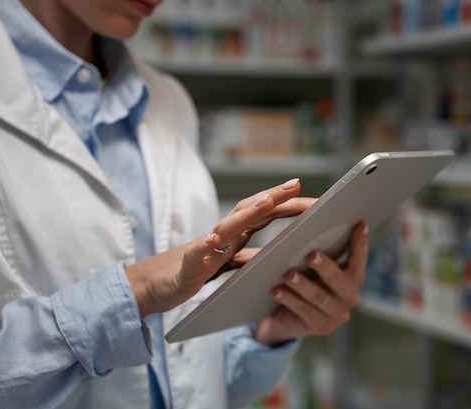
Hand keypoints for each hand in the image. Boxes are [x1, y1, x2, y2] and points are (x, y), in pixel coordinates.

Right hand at [125, 178, 313, 318]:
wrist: (155, 285)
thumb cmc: (194, 271)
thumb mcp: (229, 265)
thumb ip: (251, 257)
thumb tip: (280, 255)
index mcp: (235, 235)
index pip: (265, 214)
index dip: (288, 205)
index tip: (315, 200)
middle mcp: (221, 235)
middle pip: (250, 210)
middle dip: (274, 197)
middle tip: (297, 186)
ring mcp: (204, 246)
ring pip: (227, 226)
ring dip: (247, 213)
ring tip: (266, 204)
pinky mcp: (187, 264)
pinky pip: (196, 253)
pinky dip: (205, 245)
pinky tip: (213, 241)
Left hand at [253, 221, 368, 345]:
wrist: (288, 317)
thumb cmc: (304, 280)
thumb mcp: (313, 267)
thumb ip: (319, 253)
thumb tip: (310, 229)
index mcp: (352, 277)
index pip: (359, 259)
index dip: (360, 243)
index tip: (359, 224)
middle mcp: (350, 297)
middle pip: (339, 280)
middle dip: (325, 267)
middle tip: (311, 254)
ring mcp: (337, 315)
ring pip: (318, 297)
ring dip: (302, 285)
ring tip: (288, 275)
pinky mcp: (320, 328)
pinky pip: (304, 312)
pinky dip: (289, 300)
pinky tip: (276, 291)